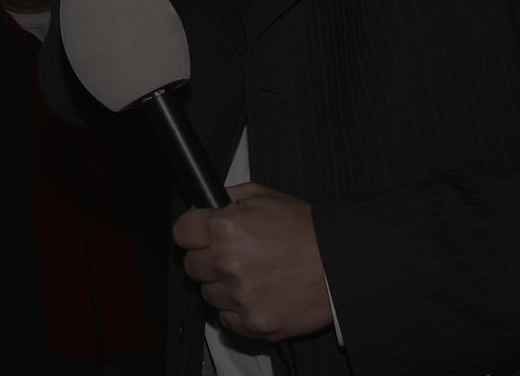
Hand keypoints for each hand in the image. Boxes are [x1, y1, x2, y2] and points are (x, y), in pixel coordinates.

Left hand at [173, 182, 331, 343]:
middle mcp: (228, 263)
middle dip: (206, 257)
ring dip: (222, 285)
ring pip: (208, 294)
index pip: (182, 233)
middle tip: (231, 253)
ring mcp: (240, 297)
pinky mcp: (253, 324)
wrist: (338, 264)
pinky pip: (226, 319)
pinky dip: (237, 309)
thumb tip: (204, 205)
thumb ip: (228, 197)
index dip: (192, 231)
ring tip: (251, 273)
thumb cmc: (304, 229)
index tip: (199, 234)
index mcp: (226, 228)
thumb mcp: (264, 196)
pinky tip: (257, 293)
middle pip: (191, 265)